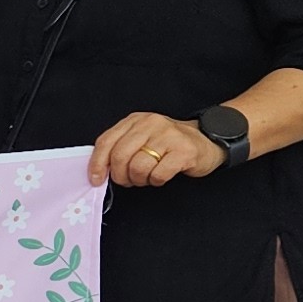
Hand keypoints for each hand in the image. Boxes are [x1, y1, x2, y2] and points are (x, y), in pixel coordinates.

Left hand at [88, 110, 223, 188]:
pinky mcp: (183, 151)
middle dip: (120, 176)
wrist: (207, 140)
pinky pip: (158, 174)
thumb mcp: (142, 138)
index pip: (106, 141)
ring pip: (138, 167)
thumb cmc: (169, 144)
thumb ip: (121, 148)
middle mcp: (150, 124)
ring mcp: (168, 136)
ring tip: (148, 176)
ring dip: (140, 179)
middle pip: (119, 156)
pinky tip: (162, 175)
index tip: (96, 180)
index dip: (97, 164)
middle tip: (129, 181)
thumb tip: (99, 170)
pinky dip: (156, 181)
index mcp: (135, 120)